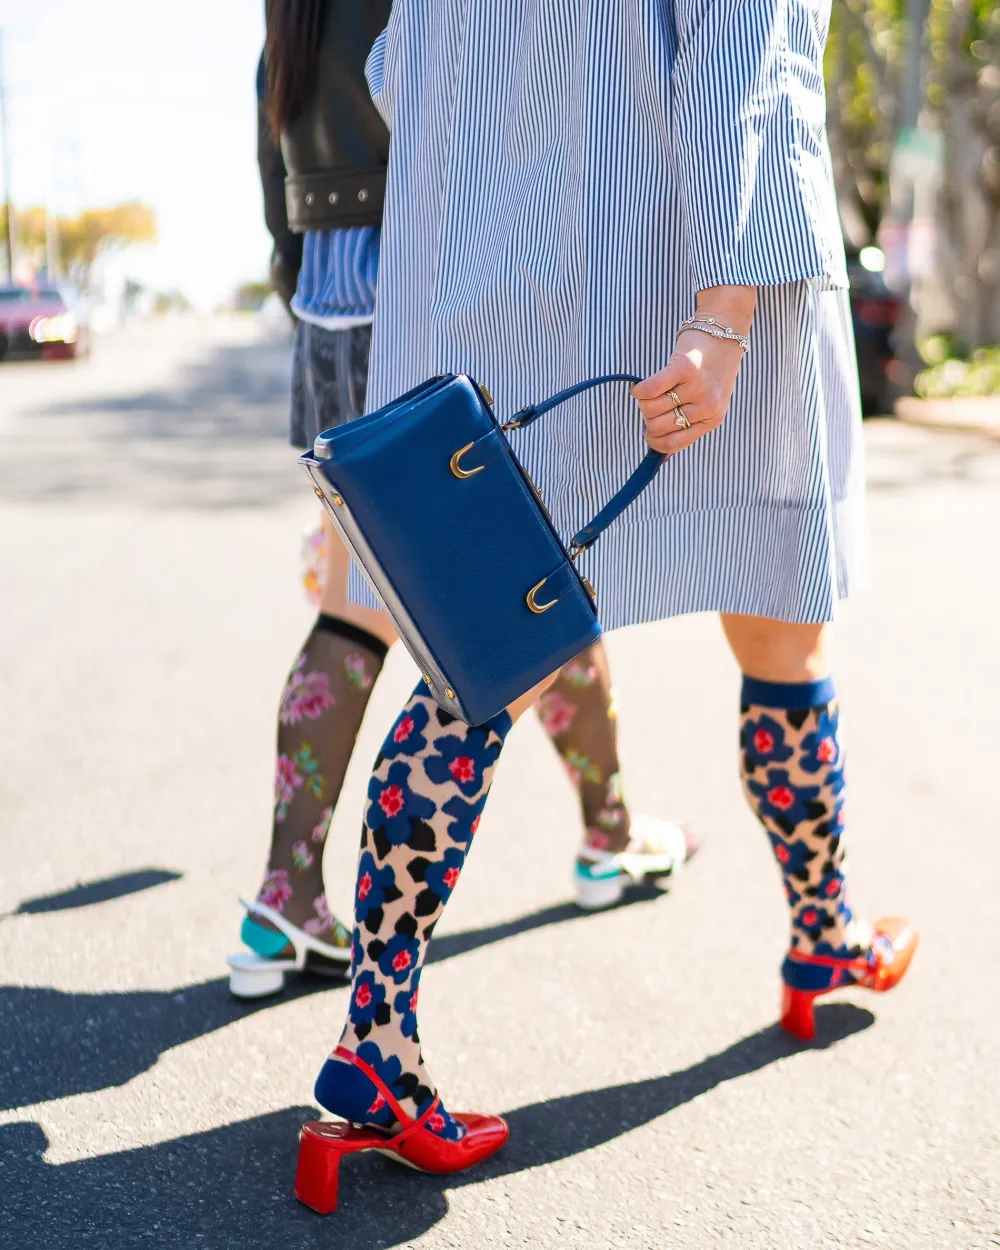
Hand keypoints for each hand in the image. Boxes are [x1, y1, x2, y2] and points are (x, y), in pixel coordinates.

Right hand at [631, 285, 755, 455]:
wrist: (724, 332)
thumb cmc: (711, 369)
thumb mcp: (708, 402)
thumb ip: (688, 426)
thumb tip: (663, 457)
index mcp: (712, 420)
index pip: (673, 444)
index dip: (654, 441)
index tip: (647, 431)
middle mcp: (706, 407)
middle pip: (657, 426)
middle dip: (647, 417)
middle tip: (651, 403)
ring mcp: (696, 388)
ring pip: (650, 408)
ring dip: (642, 402)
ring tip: (649, 391)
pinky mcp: (685, 368)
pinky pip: (650, 389)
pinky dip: (639, 390)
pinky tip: (640, 386)